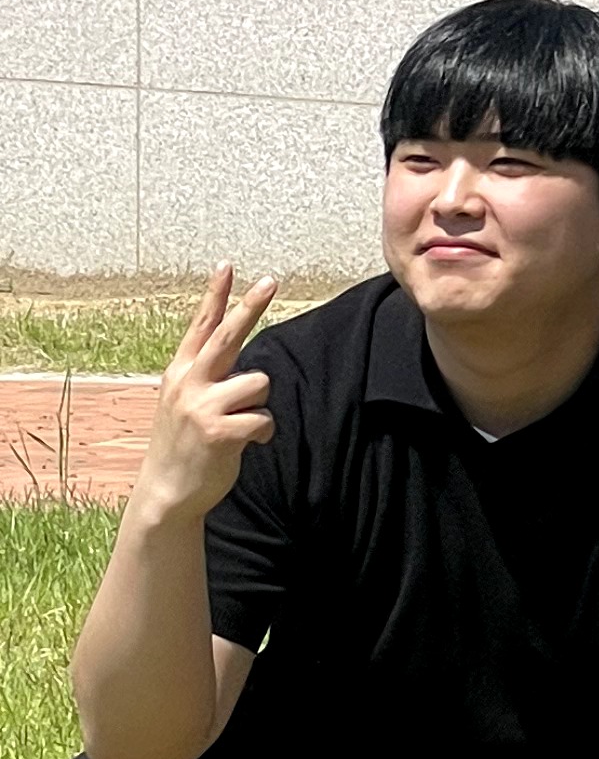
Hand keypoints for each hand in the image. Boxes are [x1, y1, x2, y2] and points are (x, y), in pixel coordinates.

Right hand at [136, 268, 279, 526]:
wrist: (167, 492)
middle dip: (250, 306)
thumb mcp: (184, 404)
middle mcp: (188, 383)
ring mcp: (202, 406)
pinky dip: (262, 433)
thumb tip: (239, 359)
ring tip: (237, 426)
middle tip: (271, 279)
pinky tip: (243, 445)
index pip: (201, 327)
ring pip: (261, 383)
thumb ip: (206, 378)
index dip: (215, 296)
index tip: (227, 265)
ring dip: (258, 407)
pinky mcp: (219, 431)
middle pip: (228, 336)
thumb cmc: (185, 445)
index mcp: (180, 373)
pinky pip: (264, 419)